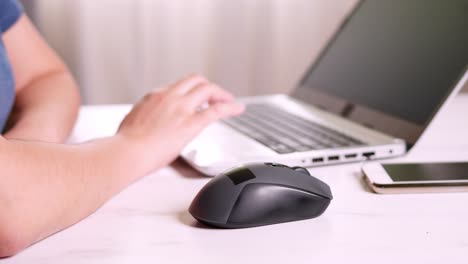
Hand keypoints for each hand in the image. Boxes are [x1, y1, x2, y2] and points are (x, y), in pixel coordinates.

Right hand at [117, 74, 244, 170]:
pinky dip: (230, 107)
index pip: (178, 87)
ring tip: (228, 101)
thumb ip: (148, 116)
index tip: (196, 99)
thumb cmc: (127, 144)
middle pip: (195, 80)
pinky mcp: (191, 123)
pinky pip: (216, 110)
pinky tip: (237, 108)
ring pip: (207, 88)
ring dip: (220, 94)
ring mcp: (181, 108)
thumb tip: (151, 123)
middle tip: (215, 96)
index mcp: (155, 96)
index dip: (190, 92)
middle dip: (207, 87)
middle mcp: (169, 96)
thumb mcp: (134, 120)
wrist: (127, 152)